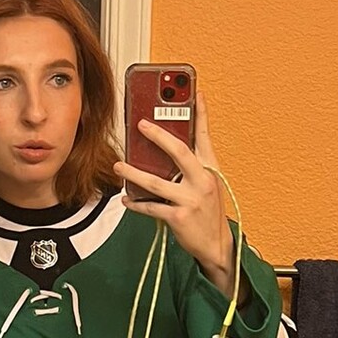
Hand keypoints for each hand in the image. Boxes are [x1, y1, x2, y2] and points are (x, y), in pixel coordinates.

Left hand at [115, 90, 235, 298]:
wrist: (216, 245)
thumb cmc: (208, 213)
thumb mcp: (207, 185)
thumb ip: (192, 166)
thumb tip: (166, 149)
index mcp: (210, 169)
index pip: (205, 136)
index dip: (200, 113)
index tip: (195, 92)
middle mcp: (202, 181)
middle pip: (179, 151)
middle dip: (158, 135)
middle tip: (141, 125)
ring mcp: (191, 199)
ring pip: (156, 182)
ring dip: (134, 174)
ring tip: (120, 166)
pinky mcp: (179, 217)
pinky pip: (151, 207)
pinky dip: (136, 204)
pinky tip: (126, 200)